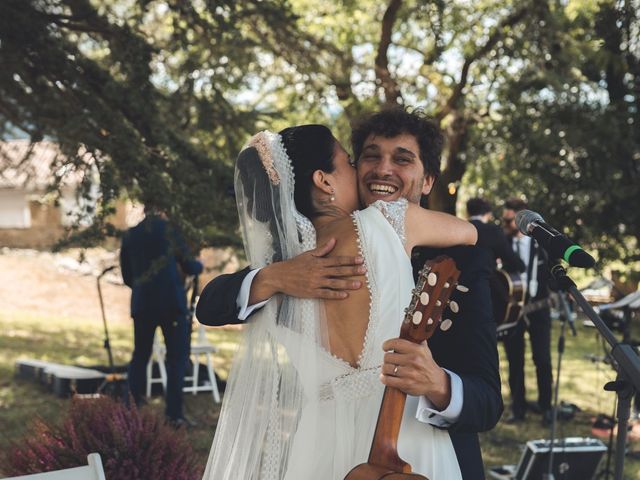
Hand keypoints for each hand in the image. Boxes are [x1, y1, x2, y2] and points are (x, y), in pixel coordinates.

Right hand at [249, 238, 365, 302]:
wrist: (279, 276)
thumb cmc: (294, 265)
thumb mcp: (308, 254)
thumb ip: (323, 249)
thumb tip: (334, 240)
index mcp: (318, 262)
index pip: (337, 260)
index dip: (350, 260)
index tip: (361, 260)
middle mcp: (318, 271)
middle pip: (338, 271)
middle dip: (352, 271)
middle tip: (365, 270)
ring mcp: (315, 282)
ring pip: (334, 283)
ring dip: (348, 284)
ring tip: (359, 284)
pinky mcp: (311, 292)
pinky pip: (326, 294)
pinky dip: (335, 294)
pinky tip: (345, 295)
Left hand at [380, 338, 450, 409]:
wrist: (436, 382)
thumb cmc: (428, 366)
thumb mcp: (425, 350)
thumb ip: (416, 340)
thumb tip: (408, 329)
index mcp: (417, 350)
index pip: (395, 343)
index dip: (387, 345)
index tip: (385, 347)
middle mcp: (413, 360)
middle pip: (388, 356)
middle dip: (387, 358)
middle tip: (389, 360)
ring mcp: (409, 373)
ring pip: (386, 368)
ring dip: (385, 369)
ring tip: (388, 368)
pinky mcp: (406, 384)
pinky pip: (388, 379)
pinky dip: (384, 378)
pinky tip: (385, 376)